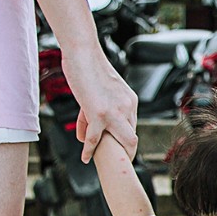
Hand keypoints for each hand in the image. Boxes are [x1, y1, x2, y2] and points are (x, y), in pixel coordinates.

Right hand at [66, 47, 137, 162]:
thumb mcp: (99, 91)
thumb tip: (85, 132)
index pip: (131, 126)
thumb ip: (94, 111)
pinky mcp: (98, 113)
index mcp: (131, 101)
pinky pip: (94, 139)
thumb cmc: (88, 67)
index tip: (116, 148)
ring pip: (123, 141)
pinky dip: (89, 151)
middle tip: (116, 161)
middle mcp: (128, 107)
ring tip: (104, 163)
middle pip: (132, 138)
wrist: (83, 52)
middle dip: (126, 152)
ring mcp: (114, 111)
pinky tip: (85, 158)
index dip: (122, 139)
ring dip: (114, 155)